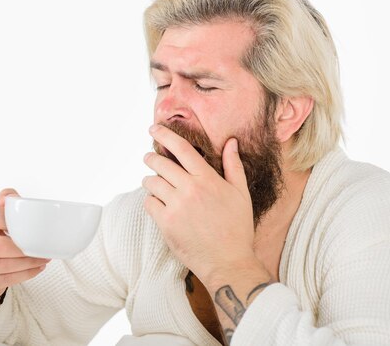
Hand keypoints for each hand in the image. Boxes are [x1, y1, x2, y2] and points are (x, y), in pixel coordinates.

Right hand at [0, 188, 49, 307]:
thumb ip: (2, 206)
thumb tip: (13, 197)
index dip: (11, 219)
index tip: (29, 224)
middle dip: (21, 248)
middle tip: (40, 248)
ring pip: (0, 266)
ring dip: (26, 263)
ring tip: (42, 259)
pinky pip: (1, 280)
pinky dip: (23, 275)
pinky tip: (35, 269)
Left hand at [142, 124, 257, 283]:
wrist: (228, 262)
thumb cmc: (237, 228)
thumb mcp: (241, 193)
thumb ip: (233, 165)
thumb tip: (231, 141)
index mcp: (207, 179)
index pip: (182, 149)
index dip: (165, 135)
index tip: (154, 128)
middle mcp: (190, 189)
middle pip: (160, 163)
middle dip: (151, 158)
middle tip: (149, 158)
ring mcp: (176, 206)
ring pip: (151, 183)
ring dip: (150, 180)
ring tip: (154, 183)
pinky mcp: (166, 223)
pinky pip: (149, 203)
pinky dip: (150, 200)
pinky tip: (158, 202)